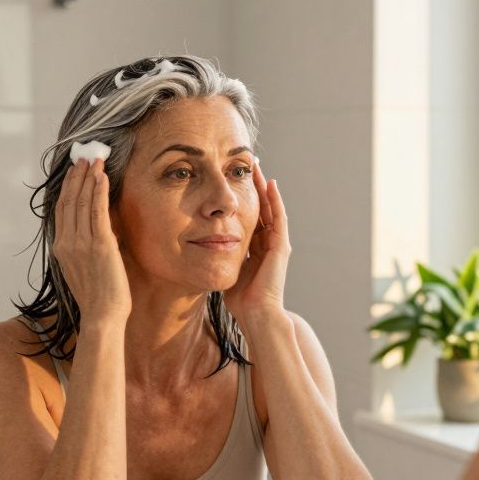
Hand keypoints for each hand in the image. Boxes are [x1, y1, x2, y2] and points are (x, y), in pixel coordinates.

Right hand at [52, 158, 131, 326]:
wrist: (103, 316)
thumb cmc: (97, 296)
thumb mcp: (83, 268)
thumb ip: (84, 247)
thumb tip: (96, 228)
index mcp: (60, 248)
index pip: (61, 210)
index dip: (68, 188)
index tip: (74, 171)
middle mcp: (67, 243)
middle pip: (69, 201)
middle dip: (77, 177)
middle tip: (84, 157)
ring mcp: (82, 243)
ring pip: (82, 203)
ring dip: (88, 178)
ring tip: (94, 161)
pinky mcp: (100, 245)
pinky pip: (98, 212)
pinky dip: (99, 192)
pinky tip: (102, 178)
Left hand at [224, 161, 289, 326]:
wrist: (256, 314)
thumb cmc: (240, 300)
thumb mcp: (225, 269)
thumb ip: (217, 256)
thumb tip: (197, 245)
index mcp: (255, 248)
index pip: (249, 217)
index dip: (241, 199)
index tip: (231, 180)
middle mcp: (268, 243)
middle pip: (260, 207)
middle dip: (253, 186)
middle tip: (246, 165)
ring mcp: (277, 244)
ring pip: (271, 208)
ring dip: (264, 187)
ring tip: (256, 167)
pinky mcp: (282, 247)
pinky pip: (279, 218)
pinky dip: (275, 201)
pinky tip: (270, 184)